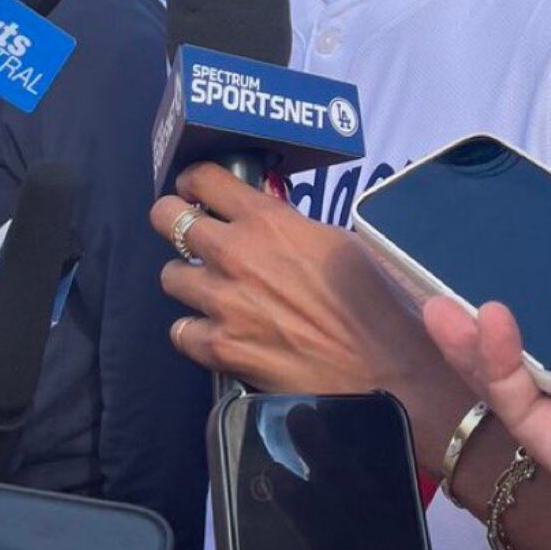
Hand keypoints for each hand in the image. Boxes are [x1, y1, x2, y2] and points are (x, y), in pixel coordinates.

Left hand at [151, 165, 469, 463]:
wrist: (384, 371)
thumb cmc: (374, 301)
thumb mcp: (337, 242)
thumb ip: (291, 229)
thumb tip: (270, 227)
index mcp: (269, 220)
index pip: (204, 178)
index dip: (194, 182)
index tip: (195, 190)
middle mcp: (236, 253)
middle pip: (167, 218)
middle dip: (173, 220)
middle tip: (188, 233)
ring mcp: (223, 302)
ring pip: (170, 276)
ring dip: (188, 280)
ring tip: (211, 290)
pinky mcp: (220, 348)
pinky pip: (181, 331)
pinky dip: (196, 332)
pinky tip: (217, 334)